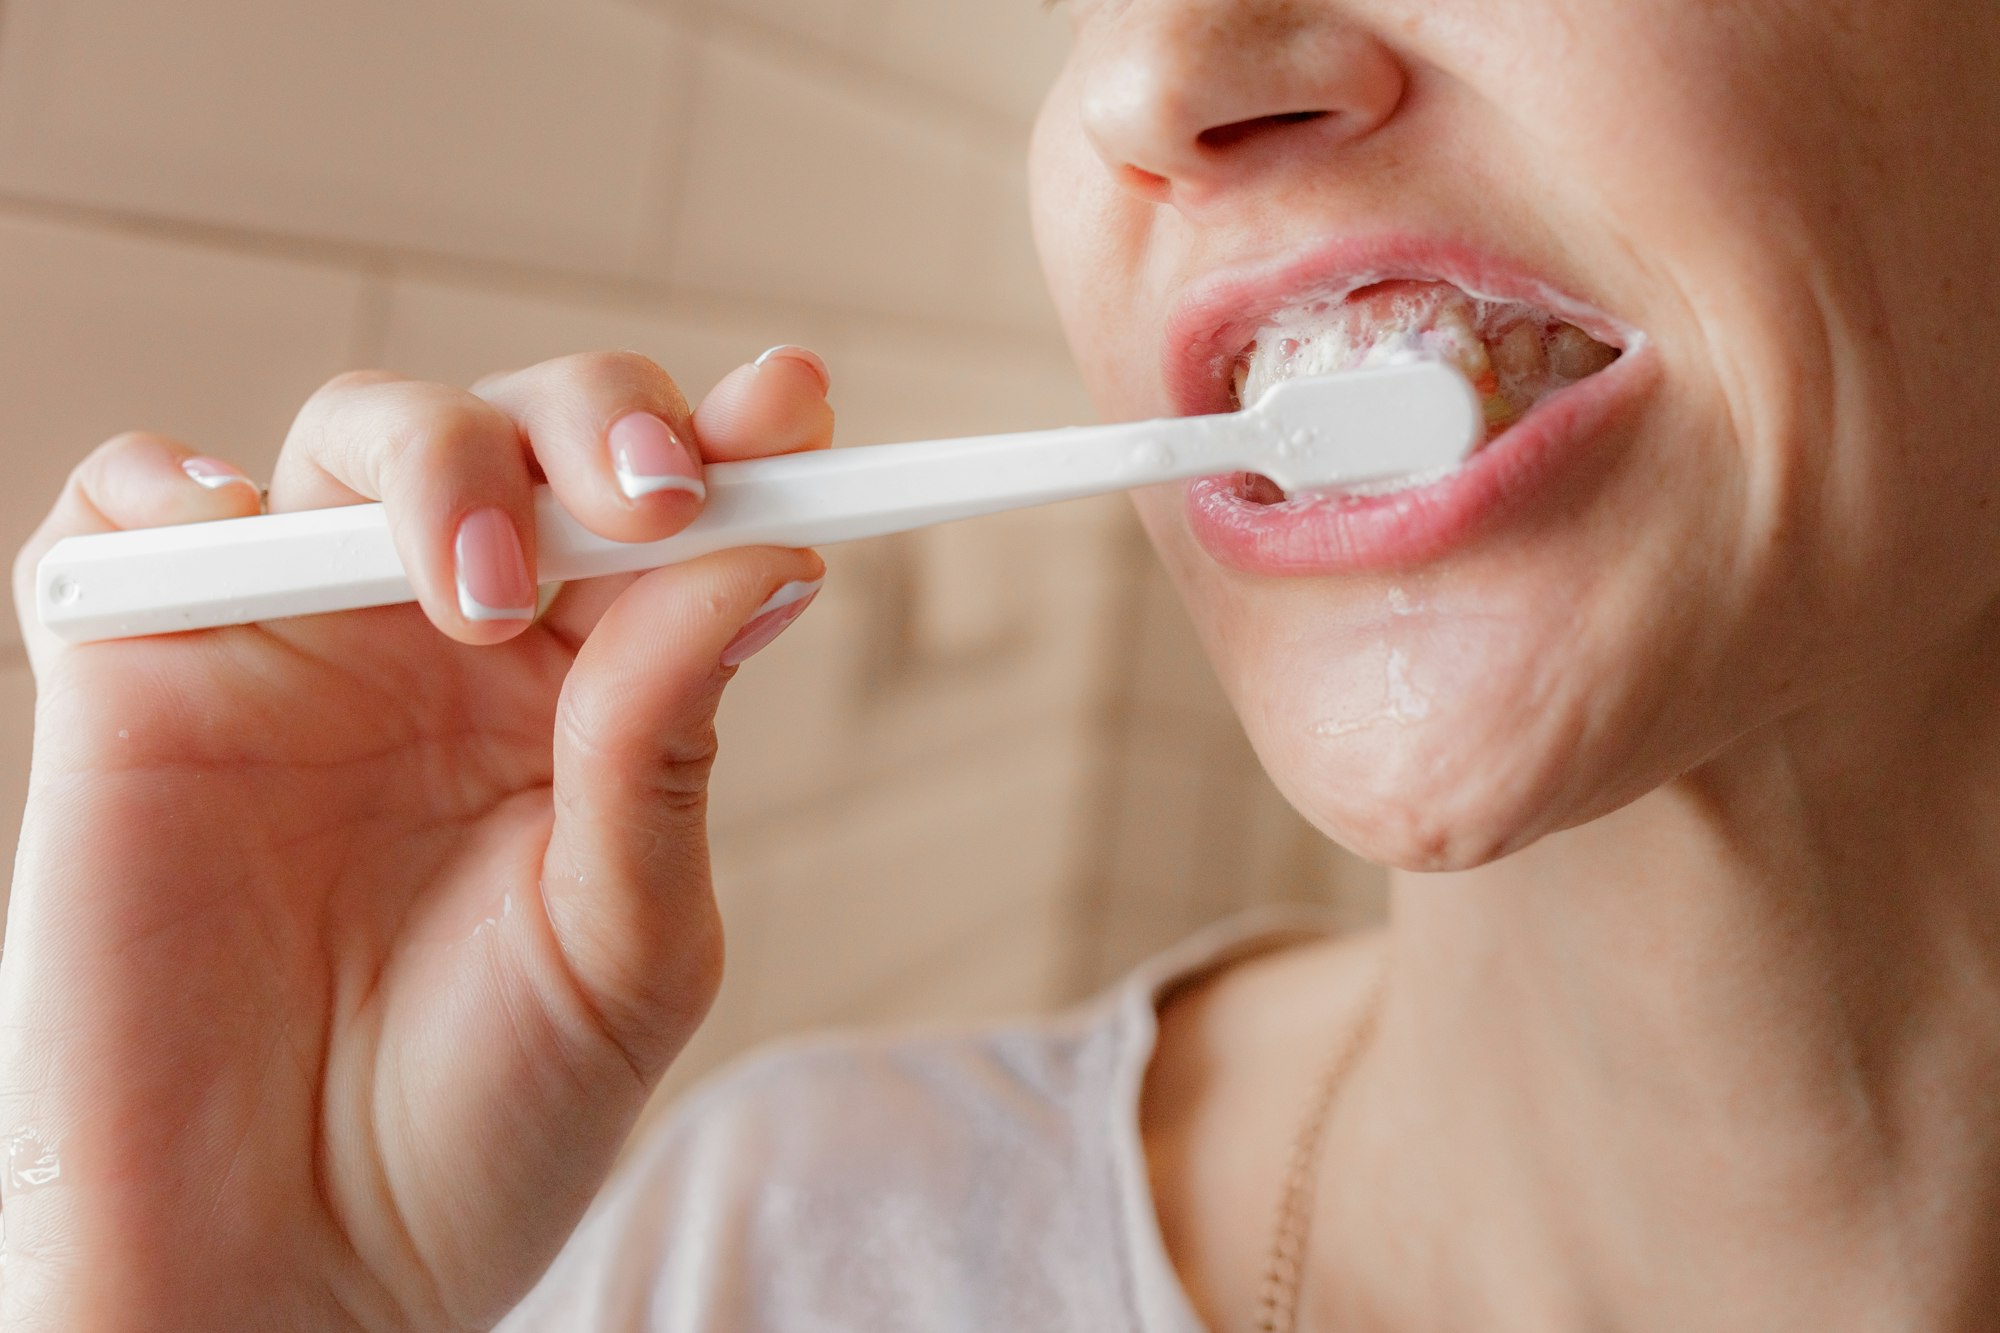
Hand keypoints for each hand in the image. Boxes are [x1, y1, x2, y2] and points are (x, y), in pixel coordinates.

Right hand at [0, 346, 835, 1330]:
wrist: (290, 1275)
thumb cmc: (477, 1128)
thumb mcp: (624, 946)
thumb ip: (666, 751)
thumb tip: (767, 560)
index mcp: (581, 701)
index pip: (660, 525)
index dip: (730, 443)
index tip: (801, 405)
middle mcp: (445, 651)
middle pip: (523, 436)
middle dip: (596, 428)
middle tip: (654, 498)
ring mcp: (294, 655)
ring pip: (355, 438)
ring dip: (437, 462)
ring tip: (481, 588)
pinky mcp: (136, 687)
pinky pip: (124, 516)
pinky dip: (166, 488)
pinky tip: (237, 525)